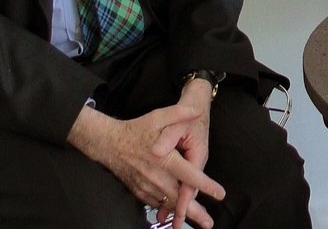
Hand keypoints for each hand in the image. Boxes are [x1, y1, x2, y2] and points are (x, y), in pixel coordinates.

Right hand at [67, 104, 225, 228]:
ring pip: (168, 204)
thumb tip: (197, 110)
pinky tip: (177, 214)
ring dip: (182, 214)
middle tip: (209, 223)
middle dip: (195, 212)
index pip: (189, 175)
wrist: (108, 144)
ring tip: (197, 223)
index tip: (220, 194)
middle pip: (179, 198)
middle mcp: (156, 176)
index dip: (205, 185)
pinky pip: (156, 203)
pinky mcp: (140, 191)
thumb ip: (178, 113)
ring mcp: (146, 186)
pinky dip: (167, 209)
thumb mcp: (157, 116)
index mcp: (164, 159)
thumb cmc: (135, 130)